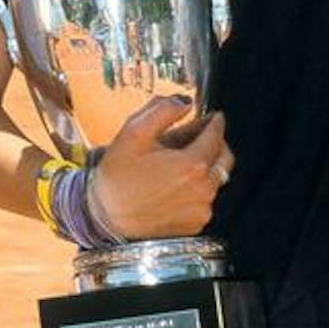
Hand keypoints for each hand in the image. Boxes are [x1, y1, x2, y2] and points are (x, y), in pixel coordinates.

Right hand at [89, 97, 233, 239]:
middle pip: (224, 159)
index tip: (214, 116)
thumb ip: (163, 110)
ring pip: (215, 180)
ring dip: (205, 168)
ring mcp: (201, 210)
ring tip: (179, 163)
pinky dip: (197, 189)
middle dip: (216, 144)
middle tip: (201, 137)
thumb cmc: (117, 178)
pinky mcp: (194, 225)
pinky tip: (174, 185)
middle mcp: (204, 190)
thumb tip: (184, 102)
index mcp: (193, 165)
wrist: (105, 219)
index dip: (215, 122)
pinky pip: (204, 200)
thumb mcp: (134, 133)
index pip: (216, 136)